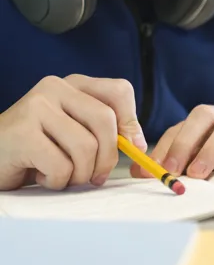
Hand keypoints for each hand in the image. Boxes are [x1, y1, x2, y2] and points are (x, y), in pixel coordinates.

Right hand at [0, 74, 145, 190]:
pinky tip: (40, 175)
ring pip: (85, 147)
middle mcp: (56, 87)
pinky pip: (61, 166)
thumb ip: (103, 130)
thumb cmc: (36, 150)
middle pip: (106, 121)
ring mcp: (37, 106)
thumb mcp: (74, 132)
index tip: (132, 147)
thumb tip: (140, 144)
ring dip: (79, 174)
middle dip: (107, 157)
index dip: (131, 122)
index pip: (119, 91)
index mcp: (74, 83)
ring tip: (61, 175)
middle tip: (95, 177)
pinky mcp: (23, 132)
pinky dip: (57, 181)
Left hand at [131, 105, 213, 179]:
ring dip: (212, 147)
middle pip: (204, 115)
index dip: (163, 147)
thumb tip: (144, 175)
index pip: (182, 126)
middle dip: (184, 141)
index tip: (146, 173)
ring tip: (198, 173)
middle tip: (170, 169)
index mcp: (212, 121)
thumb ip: (187, 162)